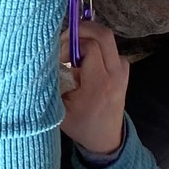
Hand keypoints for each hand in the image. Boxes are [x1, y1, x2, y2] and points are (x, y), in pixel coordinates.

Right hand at [58, 18, 127, 155]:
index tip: (60, 57)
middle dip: (82, 30)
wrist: (106, 138)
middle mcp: (115, 74)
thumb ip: (52, 84)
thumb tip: (44, 59)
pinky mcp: (124, 70)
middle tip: (65, 40)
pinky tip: (84, 59)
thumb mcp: (59, 109)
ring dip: (88, 38)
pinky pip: (111, 48)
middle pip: (104, 35)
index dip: (71, 45)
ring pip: (108, 39)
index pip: (90, 47)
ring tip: (72, 52)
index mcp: (99, 84)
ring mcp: (123, 71)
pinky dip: (96, 46)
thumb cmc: (80, 124)